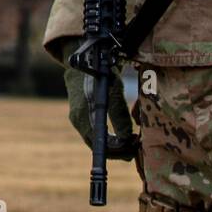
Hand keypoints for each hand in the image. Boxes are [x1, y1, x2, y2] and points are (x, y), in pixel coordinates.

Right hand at [62, 38, 138, 159]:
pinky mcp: (81, 116)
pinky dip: (107, 137)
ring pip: (96, 141)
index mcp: (85, 116)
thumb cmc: (100, 73)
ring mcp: (78, 119)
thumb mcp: (113, 91)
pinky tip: (120, 135)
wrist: (83, 60)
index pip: (101, 144)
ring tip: (130, 143)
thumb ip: (119, 115)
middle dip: (117, 151)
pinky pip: (94, 133)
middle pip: (98, 146)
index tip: (133, 148)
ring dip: (113, 145)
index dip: (118, 150)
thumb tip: (126, 139)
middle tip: (134, 149)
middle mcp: (79, 121)